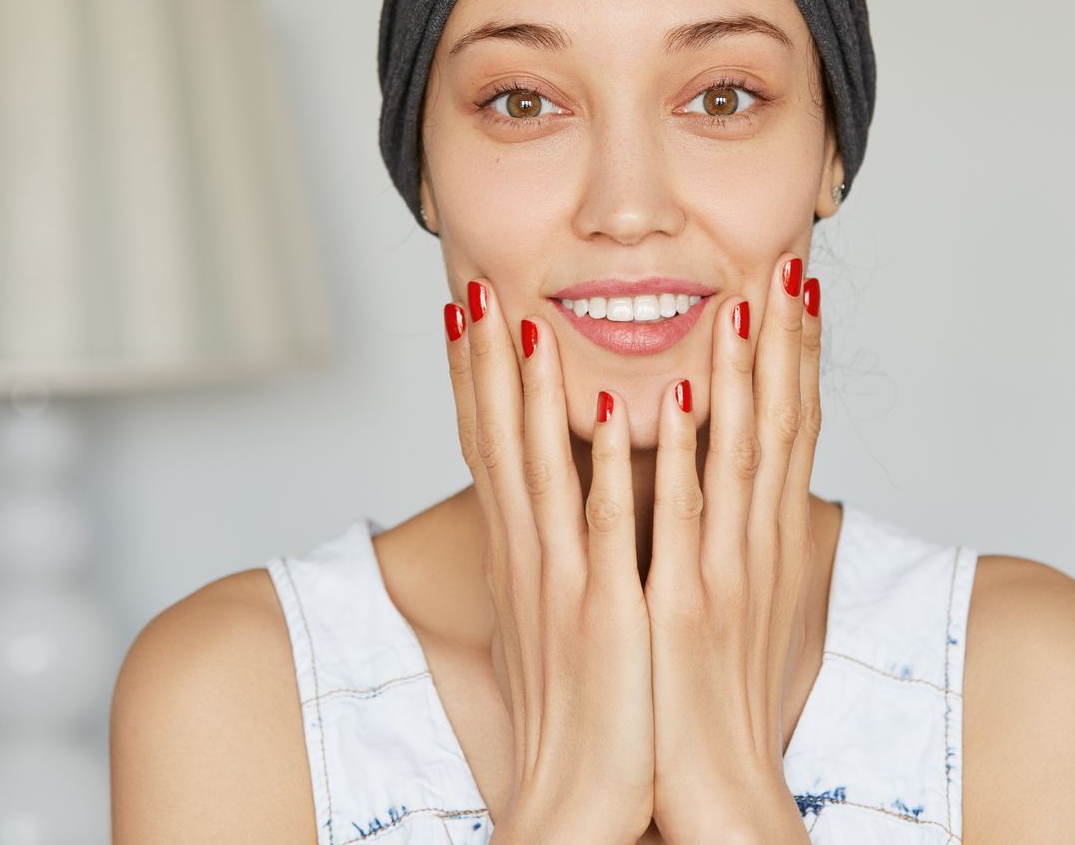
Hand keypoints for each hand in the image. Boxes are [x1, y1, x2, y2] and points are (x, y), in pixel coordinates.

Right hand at [441, 279, 655, 844]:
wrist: (575, 804)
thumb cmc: (580, 714)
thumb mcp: (558, 619)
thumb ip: (557, 557)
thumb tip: (557, 515)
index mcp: (522, 557)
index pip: (489, 445)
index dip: (474, 375)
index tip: (466, 308)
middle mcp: (530, 559)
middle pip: (497, 439)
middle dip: (485, 359)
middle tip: (474, 282)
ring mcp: (563, 581)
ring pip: (541, 465)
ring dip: (533, 389)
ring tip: (528, 314)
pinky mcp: (604, 611)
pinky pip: (605, 524)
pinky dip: (606, 465)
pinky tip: (608, 410)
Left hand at [644, 254, 823, 843]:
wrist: (720, 793)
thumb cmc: (713, 702)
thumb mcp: (729, 607)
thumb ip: (725, 542)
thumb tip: (714, 492)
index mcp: (764, 544)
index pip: (791, 430)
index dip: (797, 356)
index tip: (796, 290)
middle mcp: (755, 547)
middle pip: (781, 423)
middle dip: (783, 341)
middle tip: (784, 263)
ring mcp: (724, 572)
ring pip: (740, 451)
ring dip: (742, 372)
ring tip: (739, 297)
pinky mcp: (685, 605)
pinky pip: (682, 515)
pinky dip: (679, 453)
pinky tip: (667, 399)